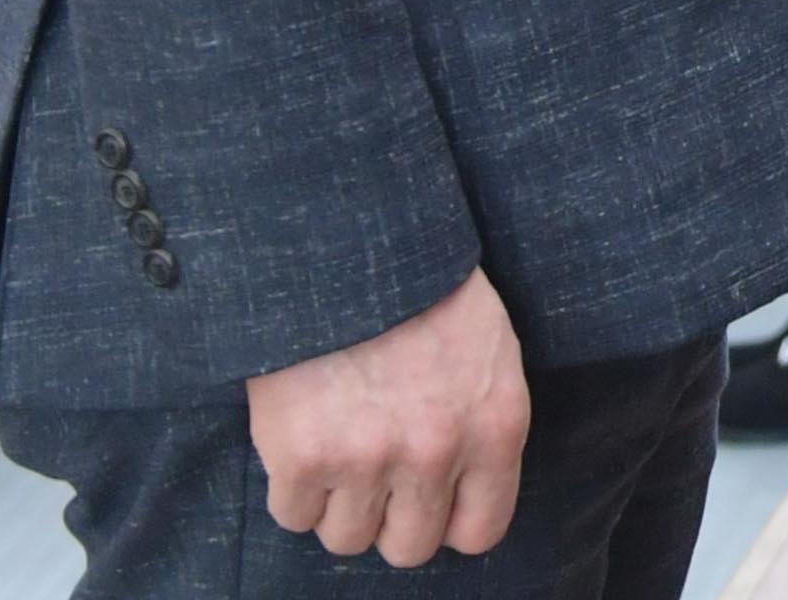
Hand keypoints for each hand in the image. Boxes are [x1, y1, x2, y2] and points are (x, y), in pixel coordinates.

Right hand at [249, 266, 526, 568]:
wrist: (343, 240)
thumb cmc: (420, 288)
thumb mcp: (487, 349)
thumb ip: (480, 424)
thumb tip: (462, 495)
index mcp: (495, 426)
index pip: (480, 530)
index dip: (448, 519)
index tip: (428, 499)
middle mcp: (437, 452)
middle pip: (409, 546)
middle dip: (389, 515)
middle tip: (374, 469)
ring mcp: (369, 459)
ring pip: (347, 538)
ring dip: (337, 502)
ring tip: (336, 441)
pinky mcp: (304, 458)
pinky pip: (294, 515)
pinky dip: (292, 486)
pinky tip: (302, 434)